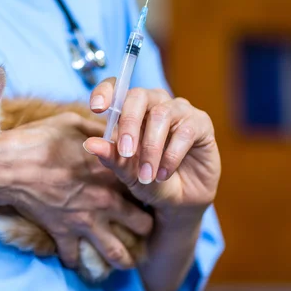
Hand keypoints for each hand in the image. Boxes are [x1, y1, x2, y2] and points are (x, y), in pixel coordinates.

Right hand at [0, 112, 153, 269]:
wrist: (6, 167)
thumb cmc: (38, 140)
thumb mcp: (71, 123)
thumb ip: (98, 130)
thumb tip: (112, 129)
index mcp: (110, 172)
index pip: (146, 185)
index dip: (150, 188)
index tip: (146, 188)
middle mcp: (104, 201)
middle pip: (143, 225)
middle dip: (145, 227)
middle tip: (140, 225)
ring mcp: (84, 221)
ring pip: (117, 254)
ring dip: (124, 259)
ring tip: (125, 260)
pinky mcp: (63, 234)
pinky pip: (74, 259)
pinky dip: (75, 261)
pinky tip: (77, 257)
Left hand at [84, 79, 220, 222]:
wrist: (178, 201)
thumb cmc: (149, 180)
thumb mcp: (126, 172)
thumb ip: (110, 156)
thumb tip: (90, 144)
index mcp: (131, 110)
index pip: (117, 89)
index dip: (106, 92)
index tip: (96, 108)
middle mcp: (155, 104)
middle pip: (139, 96)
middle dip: (129, 124)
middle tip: (126, 152)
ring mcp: (179, 110)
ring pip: (162, 114)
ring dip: (152, 148)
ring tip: (147, 176)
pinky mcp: (201, 123)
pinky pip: (185, 131)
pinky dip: (171, 156)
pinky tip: (163, 174)